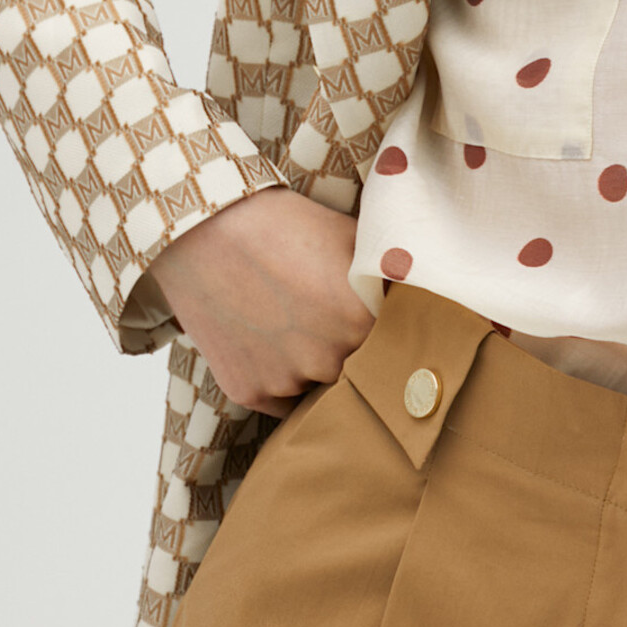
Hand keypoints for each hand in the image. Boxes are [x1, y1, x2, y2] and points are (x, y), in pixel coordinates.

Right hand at [143, 184, 372, 416]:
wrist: (206, 232)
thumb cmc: (283, 226)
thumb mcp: (350, 237)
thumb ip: (386, 276)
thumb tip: (421, 291)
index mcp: (361, 323)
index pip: (393, 348)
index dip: (386, 336)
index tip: (374, 323)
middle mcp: (327, 361)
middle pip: (355, 370)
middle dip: (348, 350)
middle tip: (325, 317)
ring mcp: (285, 381)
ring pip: (318, 386)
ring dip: (312, 366)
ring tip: (290, 322)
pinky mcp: (249, 392)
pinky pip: (282, 400)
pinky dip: (279, 378)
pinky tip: (268, 341)